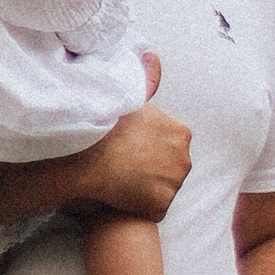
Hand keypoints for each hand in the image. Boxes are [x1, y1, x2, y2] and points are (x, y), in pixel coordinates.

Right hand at [59, 103, 192, 225]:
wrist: (90, 157)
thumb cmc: (108, 129)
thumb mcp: (133, 103)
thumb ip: (148, 93)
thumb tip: (153, 66)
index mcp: (181, 133)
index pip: (172, 143)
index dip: (151, 146)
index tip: (133, 148)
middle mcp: (184, 159)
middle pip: (171, 166)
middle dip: (154, 167)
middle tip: (127, 165)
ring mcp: (174, 185)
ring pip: (164, 187)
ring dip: (149, 187)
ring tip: (123, 181)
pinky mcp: (162, 206)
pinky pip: (154, 208)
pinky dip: (142, 206)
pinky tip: (124, 198)